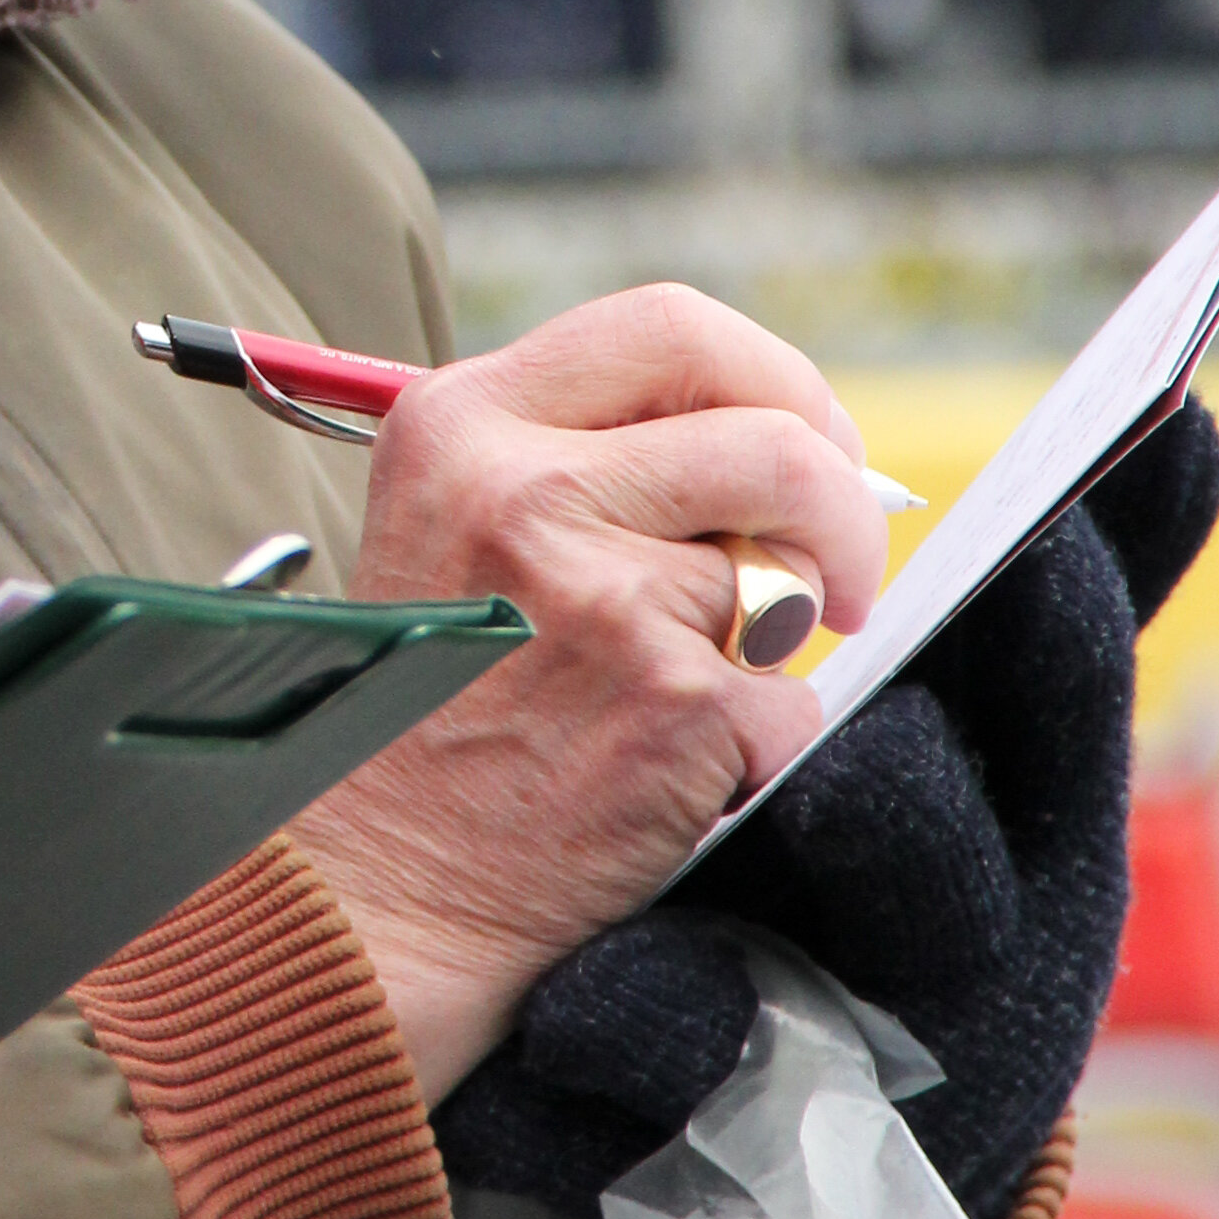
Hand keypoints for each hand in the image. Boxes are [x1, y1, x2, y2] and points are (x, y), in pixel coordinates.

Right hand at [442, 398, 1218, 1218]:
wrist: (376, 891)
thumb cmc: (428, 711)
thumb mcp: (454, 526)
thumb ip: (589, 458)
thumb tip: (789, 443)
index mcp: (466, 423)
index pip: (674, 327)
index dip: (774, 381)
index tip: (808, 447)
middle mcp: (526, 491)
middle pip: (776, 439)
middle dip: (842, 512)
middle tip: (839, 578)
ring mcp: (602, 600)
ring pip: (789, 581)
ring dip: (774, 647)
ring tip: (679, 697)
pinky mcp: (669, 706)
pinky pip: (792, 701)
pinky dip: (759, 747)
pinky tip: (665, 774)